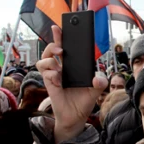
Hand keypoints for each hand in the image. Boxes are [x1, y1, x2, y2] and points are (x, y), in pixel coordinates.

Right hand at [36, 26, 107, 143]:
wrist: (75, 117)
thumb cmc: (83, 101)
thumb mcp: (95, 91)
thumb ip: (99, 83)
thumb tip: (98, 79)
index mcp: (73, 65)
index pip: (67, 47)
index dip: (62, 36)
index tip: (60, 27)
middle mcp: (62, 67)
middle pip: (53, 49)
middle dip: (55, 42)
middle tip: (61, 49)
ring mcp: (54, 74)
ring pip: (44, 59)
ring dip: (50, 59)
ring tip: (58, 66)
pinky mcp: (49, 83)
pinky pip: (45, 73)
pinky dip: (51, 74)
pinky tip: (58, 80)